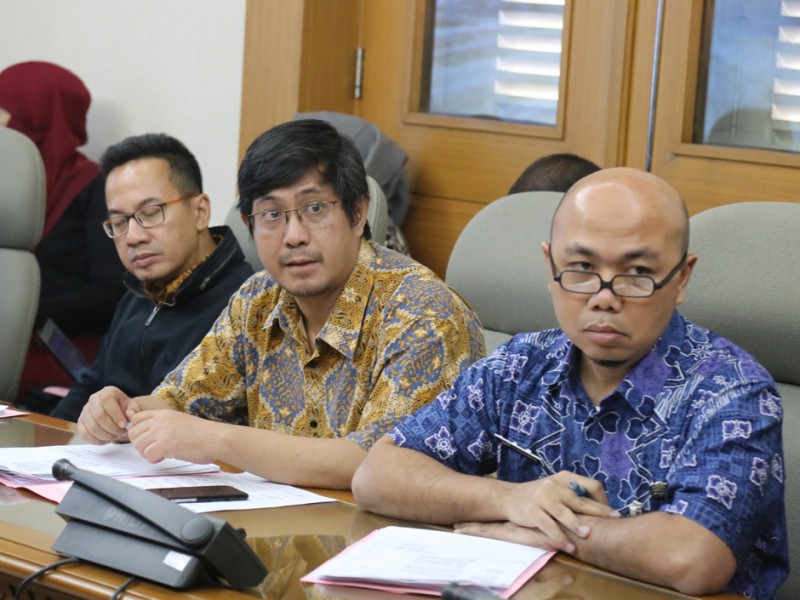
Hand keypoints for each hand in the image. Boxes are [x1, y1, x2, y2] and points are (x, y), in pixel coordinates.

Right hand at [77, 386, 140, 443]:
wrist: (115, 411)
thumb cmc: (124, 408)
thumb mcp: (132, 406)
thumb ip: (134, 410)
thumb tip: (130, 415)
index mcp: (107, 392)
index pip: (107, 401)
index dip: (116, 415)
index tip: (124, 425)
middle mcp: (93, 399)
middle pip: (99, 416)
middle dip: (112, 428)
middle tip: (122, 433)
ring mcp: (85, 411)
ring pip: (92, 426)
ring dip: (106, 435)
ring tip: (116, 436)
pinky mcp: (80, 422)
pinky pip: (84, 433)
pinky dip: (95, 440)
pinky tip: (106, 440)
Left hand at [128, 410, 217, 463]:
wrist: (216, 438)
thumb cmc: (202, 434)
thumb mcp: (179, 421)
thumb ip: (163, 425)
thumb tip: (149, 436)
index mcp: (163, 413)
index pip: (135, 419)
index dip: (137, 432)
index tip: (147, 440)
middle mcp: (160, 420)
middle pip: (133, 433)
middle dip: (140, 445)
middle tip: (153, 449)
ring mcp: (162, 431)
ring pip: (138, 444)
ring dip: (146, 453)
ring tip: (160, 454)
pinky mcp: (165, 444)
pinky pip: (147, 454)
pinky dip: (153, 459)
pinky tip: (164, 457)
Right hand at [499, 471, 618, 552]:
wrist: (509, 497)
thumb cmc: (538, 496)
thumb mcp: (556, 488)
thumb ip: (573, 494)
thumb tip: (601, 507)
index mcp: (564, 477)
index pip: (590, 485)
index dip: (602, 500)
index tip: (609, 513)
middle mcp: (554, 485)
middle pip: (581, 500)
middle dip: (599, 512)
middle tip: (614, 521)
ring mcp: (542, 498)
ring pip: (565, 513)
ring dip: (578, 525)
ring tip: (588, 535)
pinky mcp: (532, 511)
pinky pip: (549, 526)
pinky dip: (560, 538)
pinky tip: (568, 547)